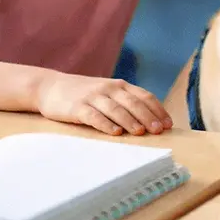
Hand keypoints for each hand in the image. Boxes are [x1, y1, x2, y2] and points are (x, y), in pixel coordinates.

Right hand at [34, 72, 172, 135]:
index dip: (158, 110)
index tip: (168, 124)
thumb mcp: (107, 92)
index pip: (144, 96)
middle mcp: (109, 89)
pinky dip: (106, 124)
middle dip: (148, 117)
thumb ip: (125, 101)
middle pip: (133, 103)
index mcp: (119, 85)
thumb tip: (151, 120)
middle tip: (159, 130)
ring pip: (116, 109)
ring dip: (130, 121)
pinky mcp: (77, 107)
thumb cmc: (85, 94)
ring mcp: (93, 97)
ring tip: (141, 133)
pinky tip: (115, 133)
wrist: (51, 87)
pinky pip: (94, 116)